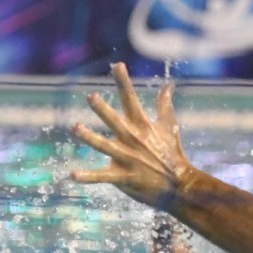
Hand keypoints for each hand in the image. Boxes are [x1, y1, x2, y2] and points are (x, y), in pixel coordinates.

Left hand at [71, 63, 193, 210]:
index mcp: (142, 126)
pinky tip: (73, 175)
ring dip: (90, 138)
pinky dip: (88, 176)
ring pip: (104, 146)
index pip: (130, 100)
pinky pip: (102, 176)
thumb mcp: (170, 127)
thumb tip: (169, 85)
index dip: (124, 82)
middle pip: (114, 121)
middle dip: (103, 110)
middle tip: (92, 97)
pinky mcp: (123, 177)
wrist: (180, 186)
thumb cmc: (172, 154)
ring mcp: (127, 158)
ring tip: (76, 128)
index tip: (118, 65)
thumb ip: (165, 105)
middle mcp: (132, 139)